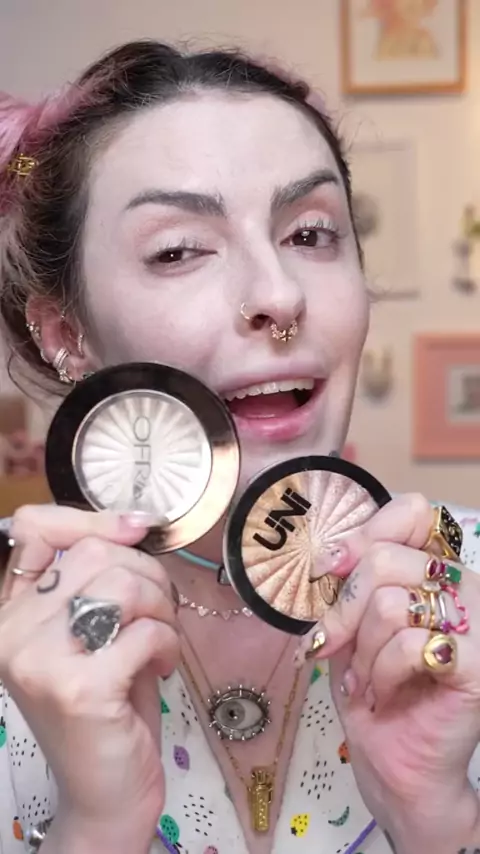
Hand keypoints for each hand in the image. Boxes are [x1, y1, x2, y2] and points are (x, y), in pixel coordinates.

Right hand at [0, 505, 178, 852]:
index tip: (136, 528)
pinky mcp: (77, 688)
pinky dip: (168, 642)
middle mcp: (11, 632)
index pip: (34, 529)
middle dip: (147, 574)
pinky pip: (144, 631)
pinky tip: (162, 666)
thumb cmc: (108, 706)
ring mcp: (38, 660)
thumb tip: (134, 521)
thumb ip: (99, 578)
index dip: (91, 517)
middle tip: (159, 612)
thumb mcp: (93, 632)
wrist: (106, 792)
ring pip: (122, 585)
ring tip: (161, 641)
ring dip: (161, 608)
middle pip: (95, 553)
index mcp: (10, 613)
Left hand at [298, 494, 479, 853]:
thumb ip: (349, 583)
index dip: (364, 535)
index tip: (332, 570)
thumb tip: (330, 556)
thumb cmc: (373, 687)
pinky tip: (386, 694)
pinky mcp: (475, 665)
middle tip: (337, 647)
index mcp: (435, 567)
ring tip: (369, 680)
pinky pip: (410, 646)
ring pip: (391, 603)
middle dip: (345, 610)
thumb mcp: (351, 624)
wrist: (394, 761)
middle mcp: (463, 586)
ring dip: (363, 652)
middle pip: (386, 558)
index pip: (411, 512)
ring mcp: (476, 624)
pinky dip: (383, 674)